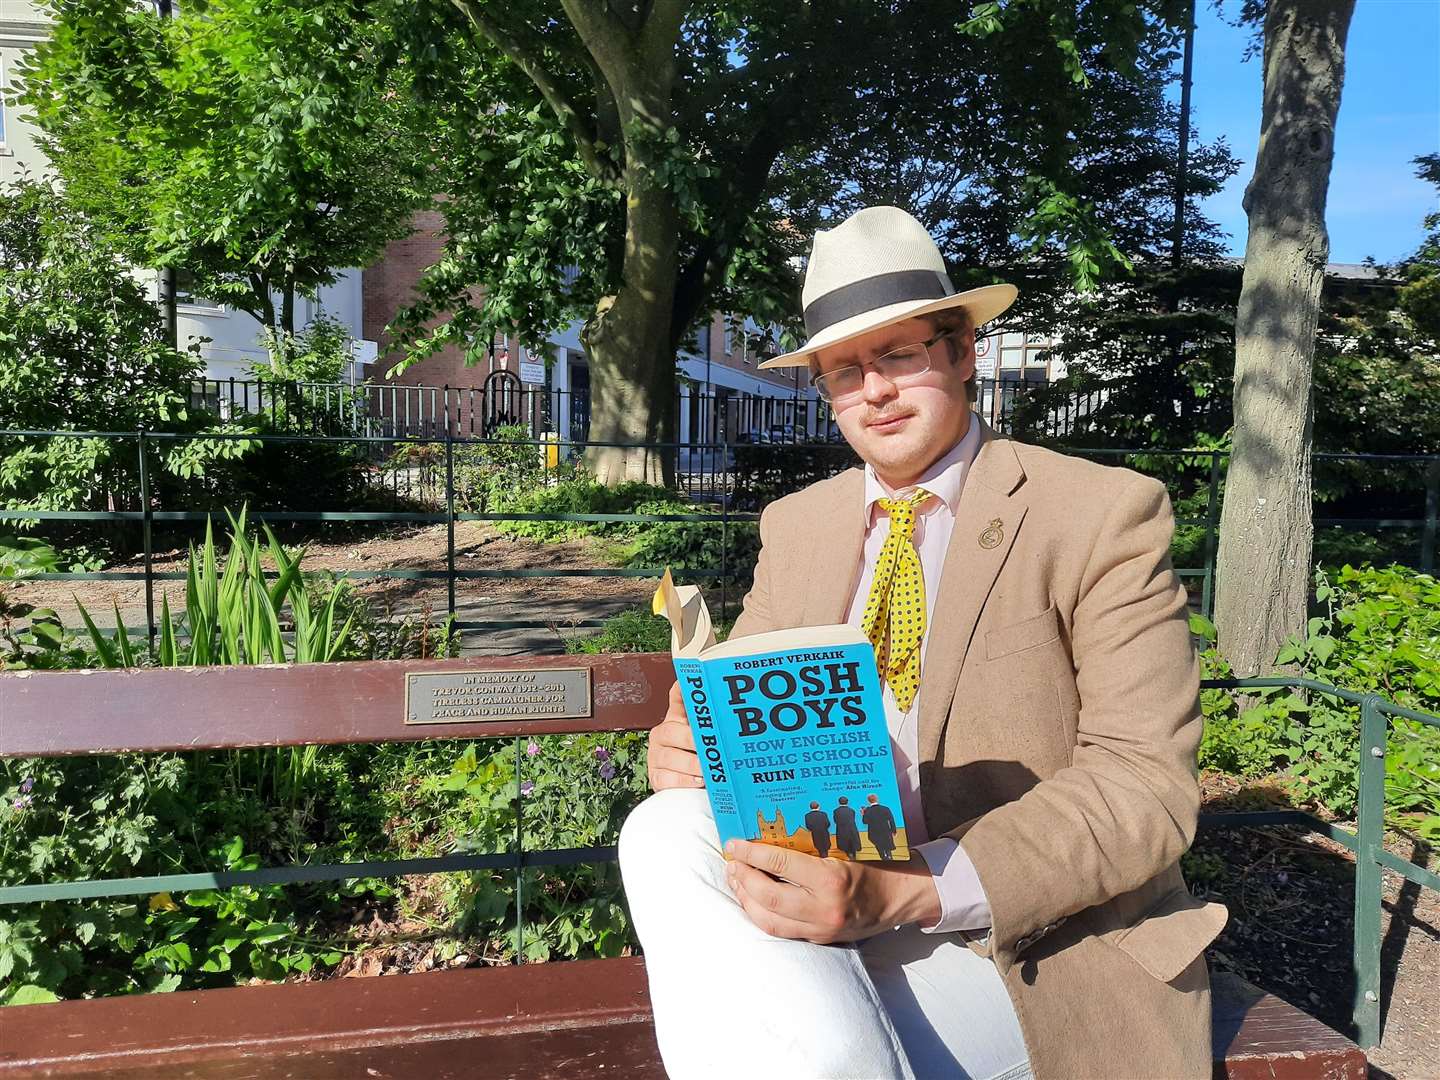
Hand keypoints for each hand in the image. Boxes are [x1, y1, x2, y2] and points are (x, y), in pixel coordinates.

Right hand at [646, 680, 705, 791]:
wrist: (689, 785)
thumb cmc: (700, 758)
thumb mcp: (707, 739)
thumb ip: (713, 725)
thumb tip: (734, 711)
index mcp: (675, 720)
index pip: (677, 698)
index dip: (681, 689)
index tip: (688, 682)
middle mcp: (663, 735)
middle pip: (671, 731)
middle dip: (692, 739)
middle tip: (710, 745)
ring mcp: (656, 756)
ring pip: (669, 756)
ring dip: (691, 764)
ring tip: (708, 769)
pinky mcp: (656, 777)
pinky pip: (667, 778)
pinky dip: (684, 780)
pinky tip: (697, 780)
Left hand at [724, 838, 940, 942]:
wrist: (900, 896)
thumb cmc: (873, 862)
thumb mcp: (844, 847)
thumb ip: (810, 845)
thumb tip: (768, 834)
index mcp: (832, 879)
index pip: (780, 864)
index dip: (751, 853)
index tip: (733, 844)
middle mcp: (824, 908)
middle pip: (769, 897)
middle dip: (742, 879)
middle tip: (731, 862)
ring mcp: (822, 929)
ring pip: (770, 921)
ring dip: (746, 900)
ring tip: (736, 879)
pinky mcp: (820, 939)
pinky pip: (782, 931)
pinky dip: (761, 914)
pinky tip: (752, 898)